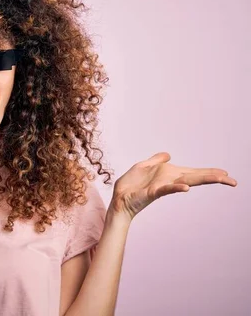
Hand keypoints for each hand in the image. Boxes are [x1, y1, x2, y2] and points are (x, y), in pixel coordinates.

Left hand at [109, 152, 236, 220]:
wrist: (119, 197)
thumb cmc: (131, 185)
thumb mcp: (143, 166)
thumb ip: (156, 160)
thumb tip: (168, 154)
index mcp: (169, 173)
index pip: (193, 172)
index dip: (209, 172)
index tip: (226, 173)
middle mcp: (170, 180)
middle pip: (196, 177)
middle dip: (213, 177)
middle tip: (232, 180)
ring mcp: (163, 186)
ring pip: (186, 181)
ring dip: (202, 179)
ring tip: (219, 178)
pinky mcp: (153, 192)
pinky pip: (167, 189)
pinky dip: (176, 187)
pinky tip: (186, 187)